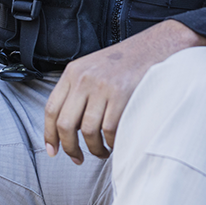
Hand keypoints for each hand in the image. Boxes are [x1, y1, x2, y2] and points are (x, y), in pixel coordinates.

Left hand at [43, 19, 205, 163]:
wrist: (155, 46)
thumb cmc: (124, 63)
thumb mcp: (92, 69)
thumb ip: (77, 91)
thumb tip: (66, 129)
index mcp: (73, 72)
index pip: (51, 109)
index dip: (49, 135)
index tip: (53, 151)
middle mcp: (84, 78)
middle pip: (66, 124)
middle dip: (70, 147)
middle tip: (77, 158)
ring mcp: (103, 86)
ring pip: (88, 131)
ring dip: (95, 148)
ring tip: (102, 151)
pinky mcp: (122, 94)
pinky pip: (110, 129)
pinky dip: (112, 142)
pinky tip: (116, 142)